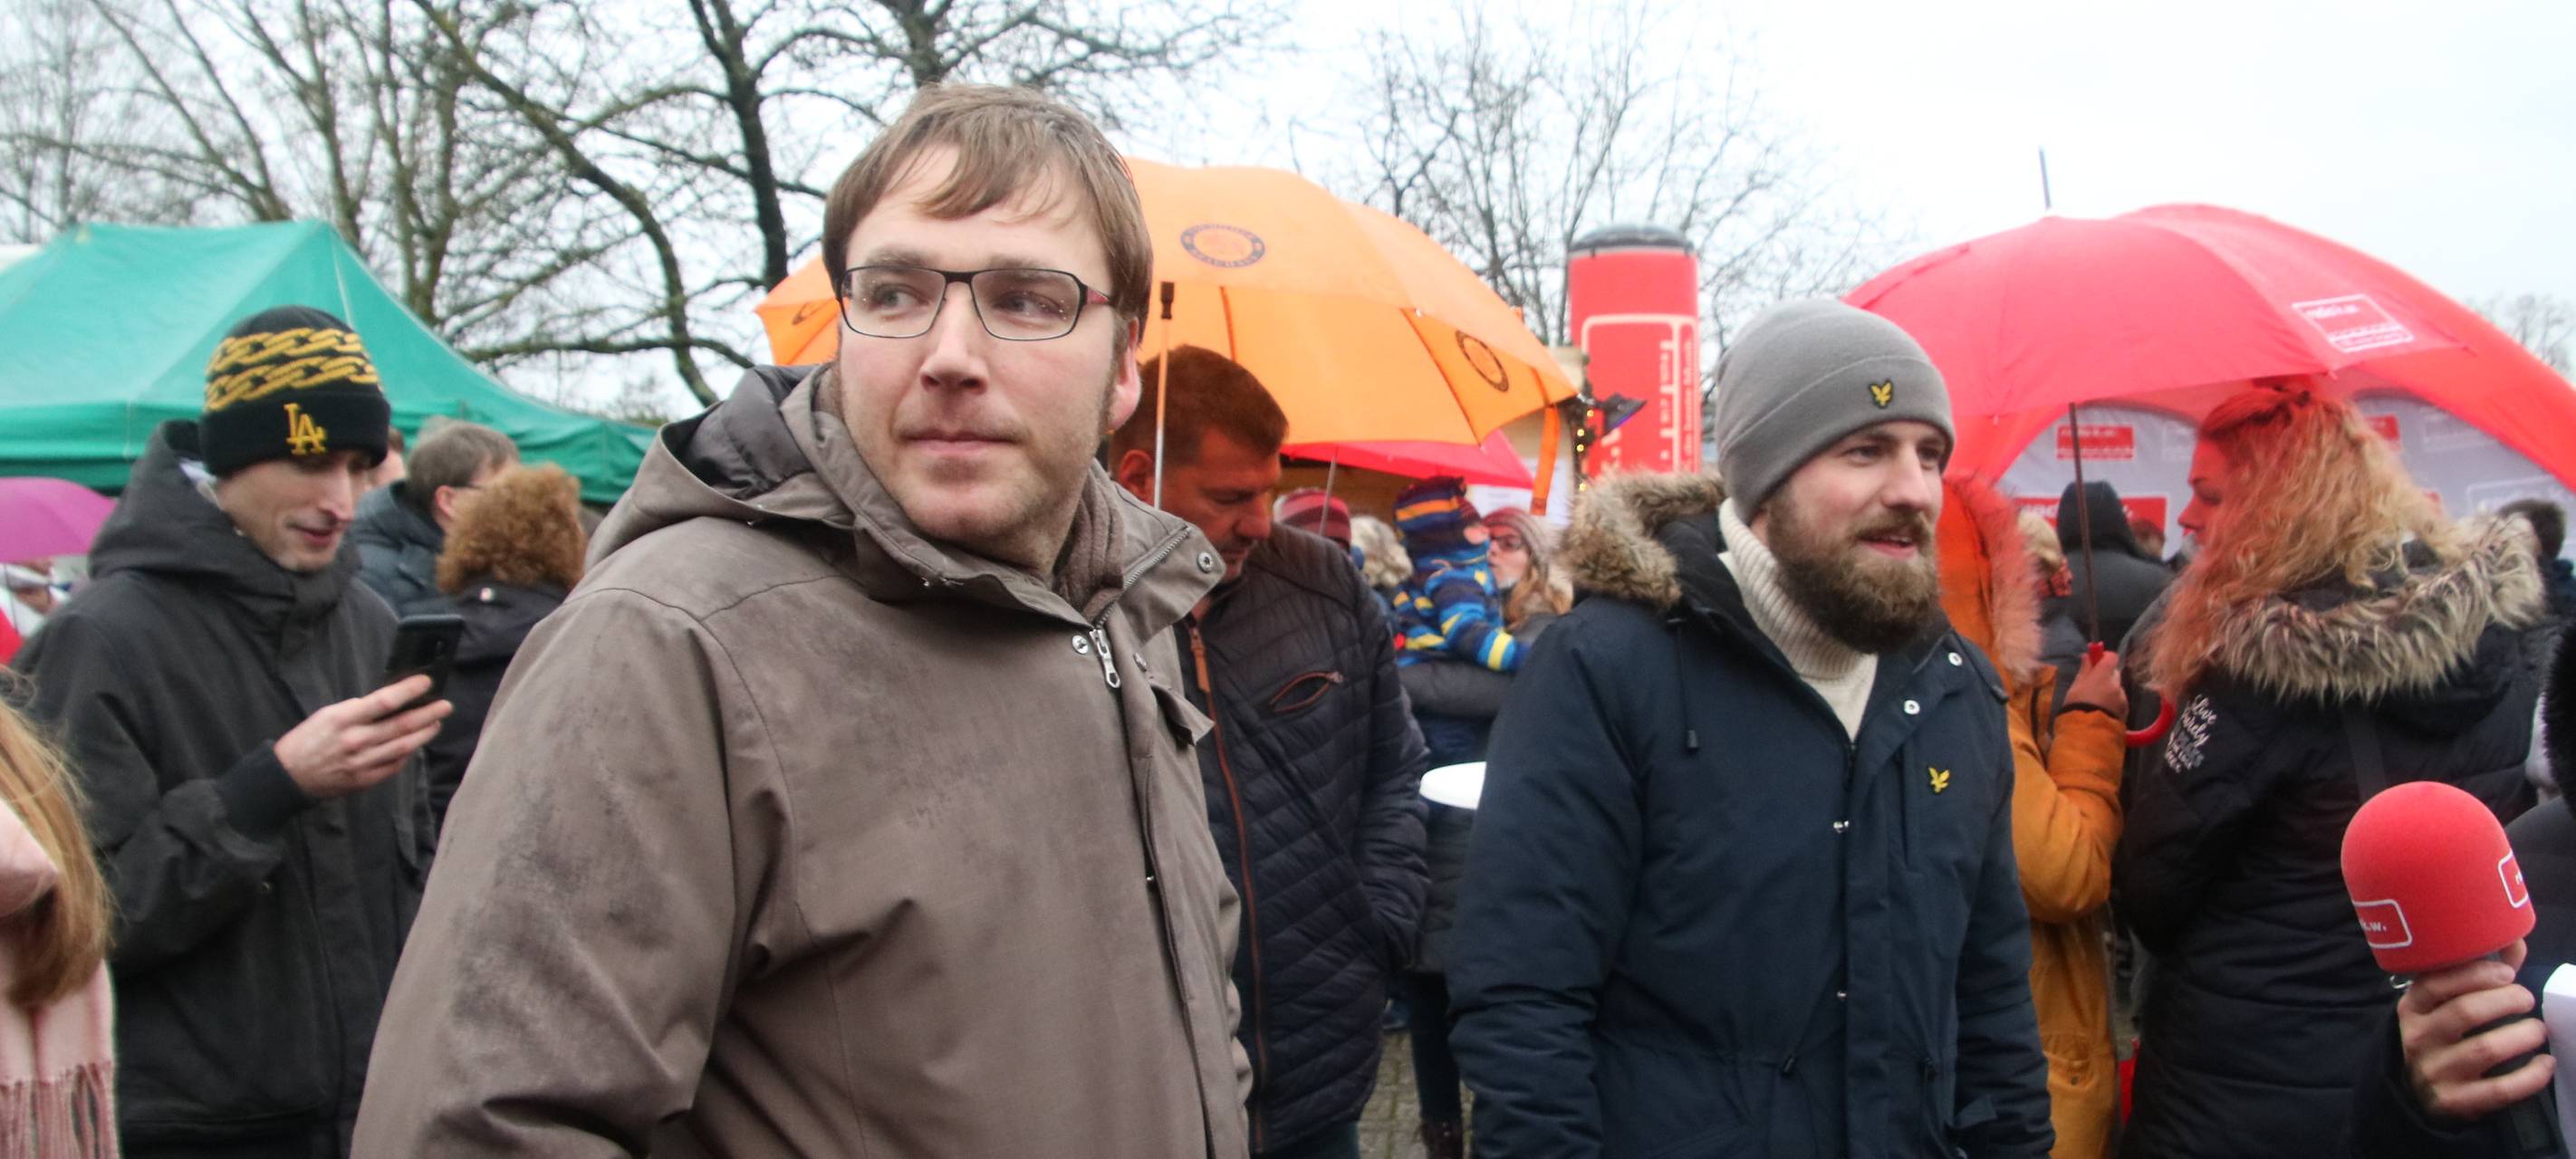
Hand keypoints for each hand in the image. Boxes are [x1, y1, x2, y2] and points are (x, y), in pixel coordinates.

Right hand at [272, 676, 449, 799]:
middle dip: (428, 714)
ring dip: (424, 733)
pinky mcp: (364, 780)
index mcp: (343, 719)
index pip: (384, 701)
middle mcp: (355, 741)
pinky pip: (394, 765)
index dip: (409, 690)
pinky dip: (407, 753)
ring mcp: (362, 763)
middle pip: (401, 726)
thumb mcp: (327, 715)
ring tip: (436, 723)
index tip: (427, 682)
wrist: (288, 776)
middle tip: (445, 705)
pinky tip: (415, 743)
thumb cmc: (307, 740)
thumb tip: (389, 702)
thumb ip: (358, 709)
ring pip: (403, 747)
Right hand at [2062, 647, 2127, 717]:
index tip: (2095, 661)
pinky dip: (2113, 701)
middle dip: (2106, 675)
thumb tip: (2087, 656)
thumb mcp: (2076, 686)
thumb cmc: (2076, 706)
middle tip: (2092, 683)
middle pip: (2114, 673)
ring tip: (2096, 701)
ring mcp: (2122, 698)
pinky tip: (2102, 710)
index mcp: (2103, 676)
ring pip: (2117, 688)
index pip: (2112, 657)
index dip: (2104, 657)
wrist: (2087, 732)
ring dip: (2109, 690)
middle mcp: (2116, 685)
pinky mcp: (2125, 711)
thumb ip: (2084, 670)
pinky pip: (2119, 700)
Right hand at [2399, 938, 2556, 1120]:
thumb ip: (2478, 974)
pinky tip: (2545, 1063)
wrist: (2417, 1093)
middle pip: (2465, 1012)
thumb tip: (2513, 939)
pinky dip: (2531, 1075)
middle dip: (2506, 1001)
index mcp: (2412, 1009)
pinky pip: (2499, 1089)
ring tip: (2538, 1030)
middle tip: (2527, 999)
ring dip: (2522, 1035)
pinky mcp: (2455, 1102)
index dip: (2476, 974)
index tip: (2507, 973)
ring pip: (2484, 1049)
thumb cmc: (2442, 1037)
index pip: (2435, 984)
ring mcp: (2435, 1072)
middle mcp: (2418, 1039)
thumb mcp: (2444, 1005)